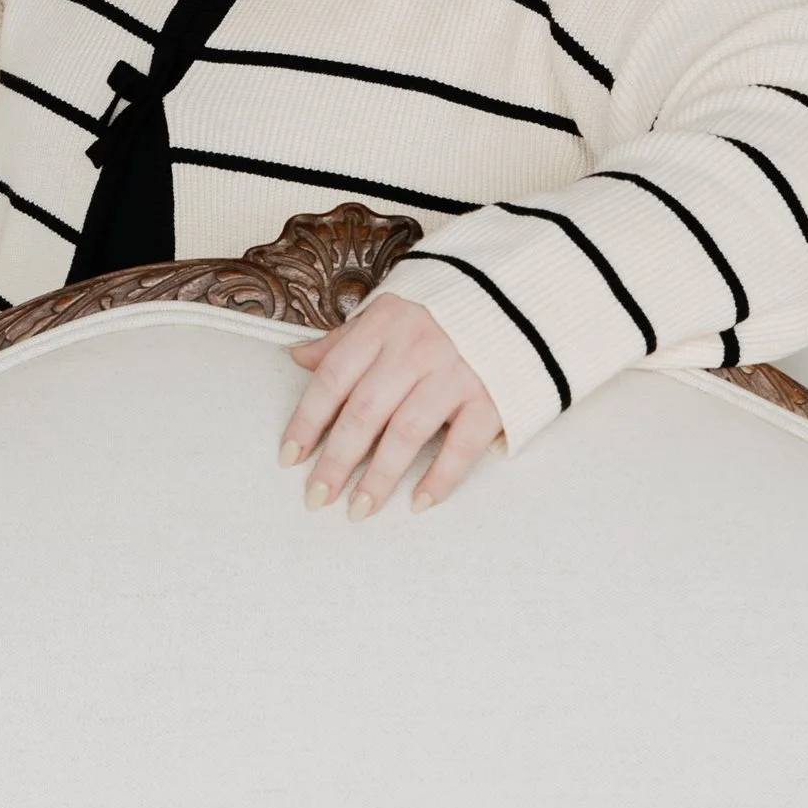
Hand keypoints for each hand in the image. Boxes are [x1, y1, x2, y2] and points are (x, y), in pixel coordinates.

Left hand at [279, 294, 502, 517]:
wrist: (519, 299)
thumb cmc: (443, 312)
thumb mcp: (390, 312)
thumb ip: (346, 340)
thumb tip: (298, 358)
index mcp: (385, 325)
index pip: (334, 377)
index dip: (307, 420)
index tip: (288, 458)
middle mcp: (416, 348)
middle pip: (365, 411)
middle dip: (337, 460)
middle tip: (317, 496)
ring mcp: (456, 373)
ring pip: (407, 433)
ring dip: (379, 477)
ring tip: (359, 509)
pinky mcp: (492, 398)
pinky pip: (461, 446)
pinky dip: (440, 478)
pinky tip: (418, 502)